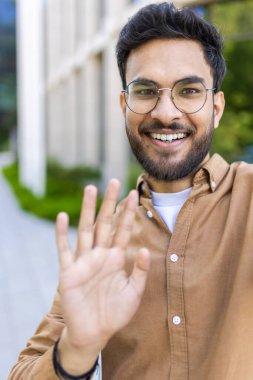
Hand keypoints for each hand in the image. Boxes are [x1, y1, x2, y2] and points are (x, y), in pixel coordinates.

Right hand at [55, 179, 149, 372]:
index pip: (124, 230)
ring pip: (86, 229)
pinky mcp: (68, 272)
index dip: (129, 212)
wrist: (94, 333)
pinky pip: (64, 249)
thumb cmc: (114, 313)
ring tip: (90, 189)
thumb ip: (140, 272)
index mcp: (116, 259)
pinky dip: (62, 234)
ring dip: (87, 209)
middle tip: (114, 181)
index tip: (135, 194)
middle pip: (105, 223)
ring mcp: (84, 261)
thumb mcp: (134, 293)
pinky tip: (62, 217)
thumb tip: (144, 250)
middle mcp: (100, 255)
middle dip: (110, 202)